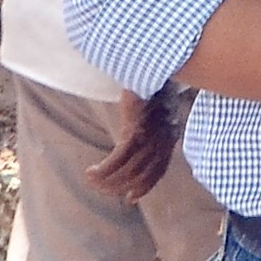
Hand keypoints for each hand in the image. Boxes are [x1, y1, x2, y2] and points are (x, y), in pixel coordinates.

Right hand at [87, 88, 186, 203]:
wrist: (152, 63)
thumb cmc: (151, 83)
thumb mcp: (155, 108)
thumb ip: (150, 125)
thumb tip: (136, 136)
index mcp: (169, 136)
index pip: (158, 171)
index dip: (145, 186)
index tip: (130, 197)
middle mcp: (163, 141)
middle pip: (141, 175)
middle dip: (119, 186)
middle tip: (101, 187)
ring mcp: (151, 137)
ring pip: (129, 171)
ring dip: (108, 181)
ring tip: (91, 179)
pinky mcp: (135, 130)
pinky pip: (118, 159)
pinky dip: (104, 171)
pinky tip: (91, 172)